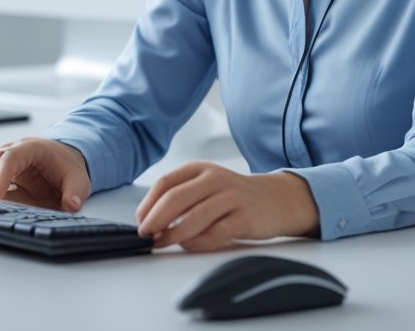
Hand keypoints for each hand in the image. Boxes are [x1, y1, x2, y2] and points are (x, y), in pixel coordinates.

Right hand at [0, 137, 91, 212]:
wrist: (65, 162)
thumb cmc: (68, 168)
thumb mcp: (79, 180)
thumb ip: (76, 192)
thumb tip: (72, 204)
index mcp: (33, 148)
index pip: (11, 157)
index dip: (0, 176)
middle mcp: (15, 151)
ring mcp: (6, 161)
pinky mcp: (1, 173)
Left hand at [135, 161, 318, 251]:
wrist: (275, 199)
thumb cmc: (232, 196)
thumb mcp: (205, 186)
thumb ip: (181, 198)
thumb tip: (149, 220)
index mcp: (200, 169)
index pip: (165, 183)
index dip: (147, 204)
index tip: (139, 221)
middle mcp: (215, 178)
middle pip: (175, 199)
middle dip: (155, 220)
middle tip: (146, 235)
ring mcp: (231, 197)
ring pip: (194, 218)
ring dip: (172, 235)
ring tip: (162, 243)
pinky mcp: (245, 217)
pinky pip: (215, 234)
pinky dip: (197, 243)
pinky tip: (189, 245)